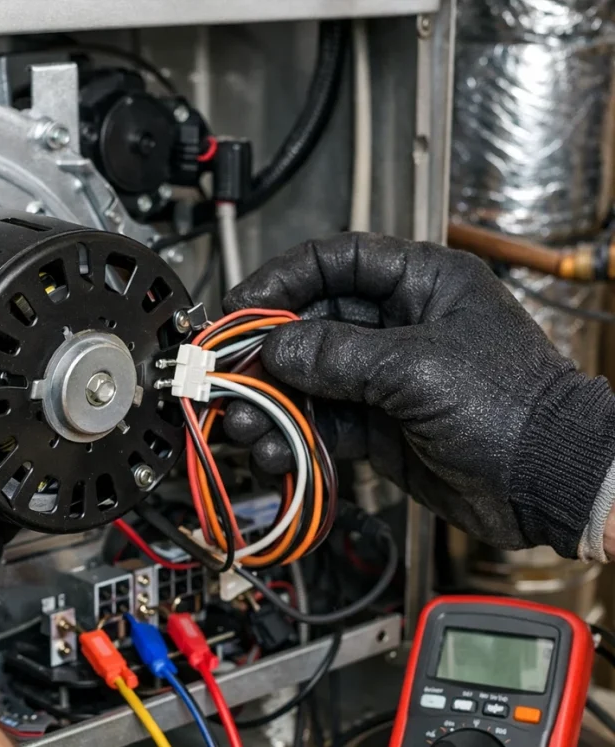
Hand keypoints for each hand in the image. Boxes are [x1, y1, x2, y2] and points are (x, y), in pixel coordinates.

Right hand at [222, 233, 614, 557]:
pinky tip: (275, 450)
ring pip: (311, 378)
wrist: (549, 482)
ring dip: (273, 401)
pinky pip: (323, 422)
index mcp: (422, 284)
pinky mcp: (380, 424)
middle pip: (312, 323)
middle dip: (267, 351)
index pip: (337, 260)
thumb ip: (338, 354)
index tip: (242, 305)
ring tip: (244, 424)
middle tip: (229, 373)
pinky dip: (294, 435)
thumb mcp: (418, 368)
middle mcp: (399, 325)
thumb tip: (276, 346)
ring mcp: (387, 377)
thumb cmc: (514, 408)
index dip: (283, 278)